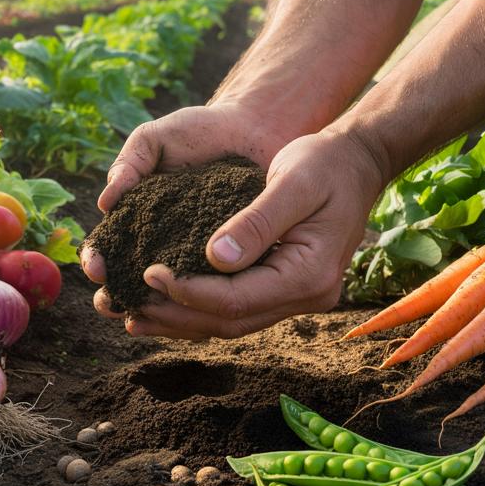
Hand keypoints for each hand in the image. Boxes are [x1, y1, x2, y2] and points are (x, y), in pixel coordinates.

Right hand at [82, 101, 294, 320]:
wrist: (254, 129)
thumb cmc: (200, 130)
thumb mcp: (157, 138)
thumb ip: (130, 163)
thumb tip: (104, 203)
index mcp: (137, 214)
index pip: (109, 244)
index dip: (98, 258)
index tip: (98, 268)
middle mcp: (162, 240)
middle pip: (131, 277)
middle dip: (116, 294)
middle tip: (111, 305)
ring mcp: (195, 253)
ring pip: (170, 291)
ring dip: (154, 309)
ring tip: (142, 319)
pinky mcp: (230, 260)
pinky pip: (212, 287)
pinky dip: (200, 303)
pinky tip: (192, 316)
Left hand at [86, 129, 386, 338]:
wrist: (357, 163)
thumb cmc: (325, 163)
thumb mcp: (293, 181)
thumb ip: (256, 220)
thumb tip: (213, 259)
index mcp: (310, 274)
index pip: (238, 298)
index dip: (189, 291)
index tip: (148, 272)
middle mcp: (307, 296)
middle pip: (231, 321)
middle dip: (177, 314)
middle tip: (127, 304)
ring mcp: (298, 297)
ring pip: (232, 322)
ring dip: (182, 320)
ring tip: (133, 313)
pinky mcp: (284, 288)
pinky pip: (238, 308)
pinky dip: (200, 308)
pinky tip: (165, 302)